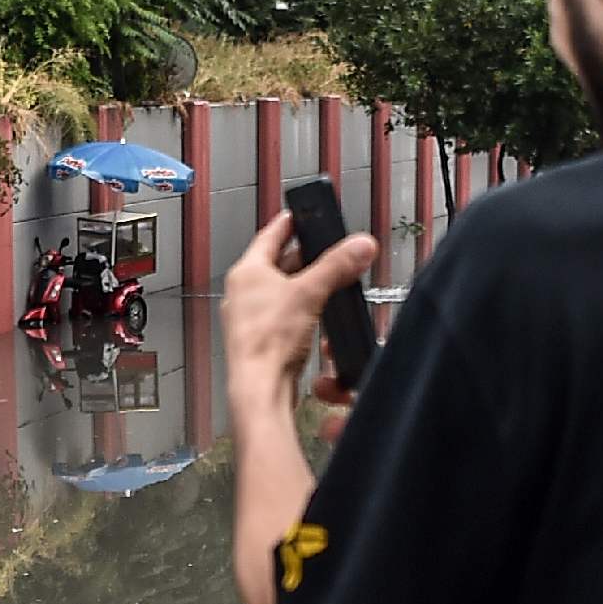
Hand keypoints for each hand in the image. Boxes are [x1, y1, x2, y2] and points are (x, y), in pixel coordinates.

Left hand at [222, 210, 375, 401]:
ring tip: (325, 281)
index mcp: (246, 273)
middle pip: (276, 265)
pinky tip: (314, 315)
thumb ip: (337, 266)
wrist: (260, 387)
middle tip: (324, 250)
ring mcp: (248, 318)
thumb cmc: (269, 340)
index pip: (268, 237)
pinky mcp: (259, 339)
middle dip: (303, 257)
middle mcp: (242, 293)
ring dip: (302, 285)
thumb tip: (360, 245)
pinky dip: (298, 310)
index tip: (298, 216)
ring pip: (280, 291)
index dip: (287, 225)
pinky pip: (281, 316)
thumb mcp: (310, 293)